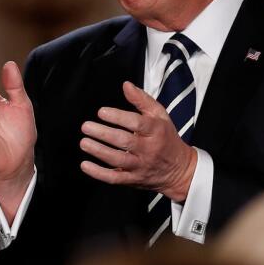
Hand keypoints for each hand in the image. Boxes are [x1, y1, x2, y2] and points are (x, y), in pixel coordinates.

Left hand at [78, 81, 196, 200]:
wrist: (179, 170)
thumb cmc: (166, 138)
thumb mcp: (160, 116)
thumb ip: (142, 100)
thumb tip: (126, 85)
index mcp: (156, 131)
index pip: (137, 123)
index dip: (118, 117)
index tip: (101, 112)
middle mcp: (148, 149)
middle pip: (125, 141)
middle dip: (103, 134)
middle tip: (86, 126)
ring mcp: (140, 166)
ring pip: (118, 160)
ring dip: (99, 151)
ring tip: (84, 142)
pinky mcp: (133, 179)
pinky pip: (115, 178)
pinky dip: (99, 173)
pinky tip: (85, 165)